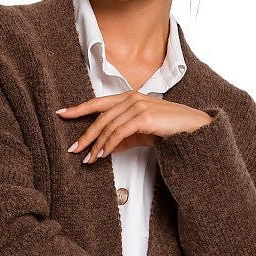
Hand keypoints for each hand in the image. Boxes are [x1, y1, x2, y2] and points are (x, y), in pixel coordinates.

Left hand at [56, 93, 211, 160]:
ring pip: (108, 126)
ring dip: (97, 144)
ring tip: (89, 159)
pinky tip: (103, 155)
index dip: (79, 108)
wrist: (193, 130)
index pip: (98, 102)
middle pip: (100, 116)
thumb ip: (124, 138)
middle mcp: (132, 98)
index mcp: (129, 97)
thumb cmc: (170, 130)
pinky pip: (119, 133)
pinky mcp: (144, 117)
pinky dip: (108, 145)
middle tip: (74, 149)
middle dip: (85, 134)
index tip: (62, 114)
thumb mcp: (142, 134)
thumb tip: (105, 149)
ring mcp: (138, 105)